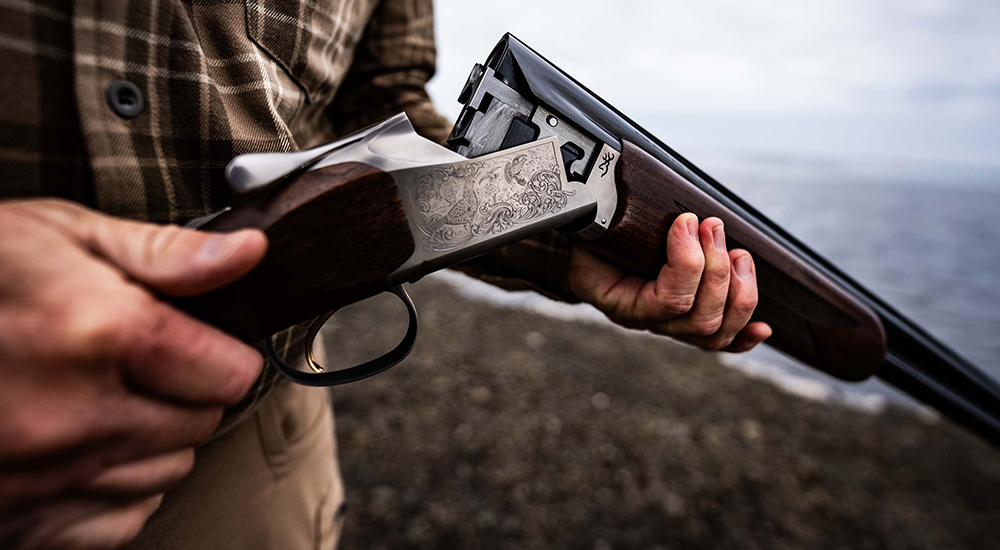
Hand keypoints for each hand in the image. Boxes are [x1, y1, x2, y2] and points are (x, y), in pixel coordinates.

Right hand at [0, 199, 266, 548]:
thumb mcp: (56, 233)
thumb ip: (164, 254)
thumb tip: (249, 254)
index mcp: (100, 334)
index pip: (229, 371)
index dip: (222, 350)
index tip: (201, 341)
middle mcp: (77, 416)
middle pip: (201, 424)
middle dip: (189, 390)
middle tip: (142, 361)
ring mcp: (42, 476)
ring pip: (165, 473)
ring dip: (153, 438)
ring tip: (103, 397)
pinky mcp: (14, 517)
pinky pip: (115, 525)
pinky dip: (114, 491)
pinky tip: (84, 448)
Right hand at [569, 213, 771, 351]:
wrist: (580, 255)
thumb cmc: (591, 239)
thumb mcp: (595, 232)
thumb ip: (617, 224)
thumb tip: (666, 210)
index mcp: (626, 306)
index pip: (671, 300)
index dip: (688, 261)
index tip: (686, 219)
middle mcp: (652, 323)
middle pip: (702, 318)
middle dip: (716, 268)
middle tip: (712, 226)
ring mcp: (673, 326)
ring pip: (717, 331)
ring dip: (738, 291)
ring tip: (738, 255)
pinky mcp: (689, 322)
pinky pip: (720, 342)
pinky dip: (744, 337)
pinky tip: (763, 328)